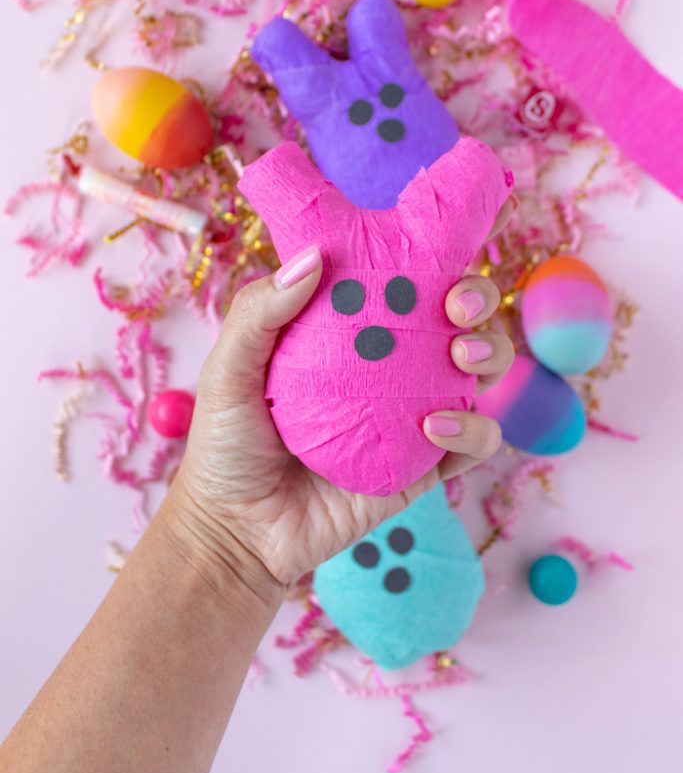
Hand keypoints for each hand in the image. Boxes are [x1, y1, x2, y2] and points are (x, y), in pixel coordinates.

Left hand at [169, 199, 514, 596]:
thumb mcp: (229, 370)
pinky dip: (474, 429)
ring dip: (490, 353)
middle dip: (477, 296)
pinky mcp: (426, 465)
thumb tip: (314, 256)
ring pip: (481, 371)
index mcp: (352, 329)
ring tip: (460, 356)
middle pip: (458, 316)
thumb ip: (260, 311)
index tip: (445, 240)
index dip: (436, 253)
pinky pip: (475, 442)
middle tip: (458, 303)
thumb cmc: (226, 445)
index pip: (403, 279)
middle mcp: (392, 364)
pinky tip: (434, 426)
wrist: (237, 532)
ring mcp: (413, 413)